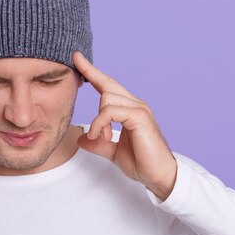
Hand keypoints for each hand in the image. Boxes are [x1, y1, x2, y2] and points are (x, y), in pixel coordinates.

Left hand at [73, 51, 177, 200]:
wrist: (159, 176)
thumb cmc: (142, 162)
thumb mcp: (113, 151)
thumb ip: (98, 143)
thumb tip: (82, 138)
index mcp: (129, 109)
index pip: (108, 86)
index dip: (93, 72)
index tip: (78, 58)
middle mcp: (135, 104)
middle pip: (107, 84)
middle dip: (90, 71)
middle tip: (75, 58)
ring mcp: (139, 109)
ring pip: (106, 99)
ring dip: (98, 120)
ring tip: (102, 138)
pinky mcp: (139, 117)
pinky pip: (110, 111)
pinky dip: (100, 123)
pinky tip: (102, 136)